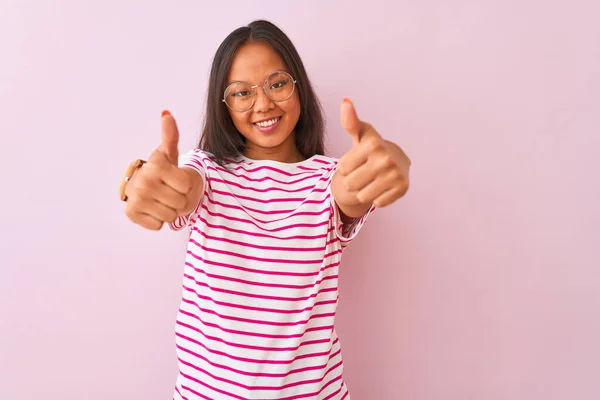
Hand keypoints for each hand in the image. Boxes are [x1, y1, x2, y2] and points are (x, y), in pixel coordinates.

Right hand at [124, 111, 193, 229]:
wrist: (141, 186)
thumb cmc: (161, 170)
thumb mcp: (168, 154)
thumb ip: (171, 135)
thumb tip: (166, 113)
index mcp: (155, 166)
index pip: (187, 186)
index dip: (185, 185)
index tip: (173, 179)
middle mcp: (143, 181)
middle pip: (181, 203)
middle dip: (178, 200)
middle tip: (167, 191)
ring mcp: (136, 198)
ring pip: (171, 216)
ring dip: (169, 210)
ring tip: (160, 199)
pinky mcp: (132, 214)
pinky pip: (159, 225)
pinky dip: (157, 220)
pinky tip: (151, 208)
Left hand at [334, 98, 409, 209]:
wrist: (396, 162)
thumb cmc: (371, 148)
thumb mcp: (360, 135)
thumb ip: (350, 121)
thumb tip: (345, 101)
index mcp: (373, 144)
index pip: (342, 169)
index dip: (346, 167)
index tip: (356, 160)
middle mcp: (386, 158)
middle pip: (350, 184)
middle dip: (354, 180)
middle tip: (364, 171)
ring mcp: (395, 174)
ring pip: (362, 196)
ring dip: (364, 190)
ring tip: (372, 179)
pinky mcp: (402, 188)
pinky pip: (377, 202)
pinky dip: (377, 197)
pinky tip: (382, 186)